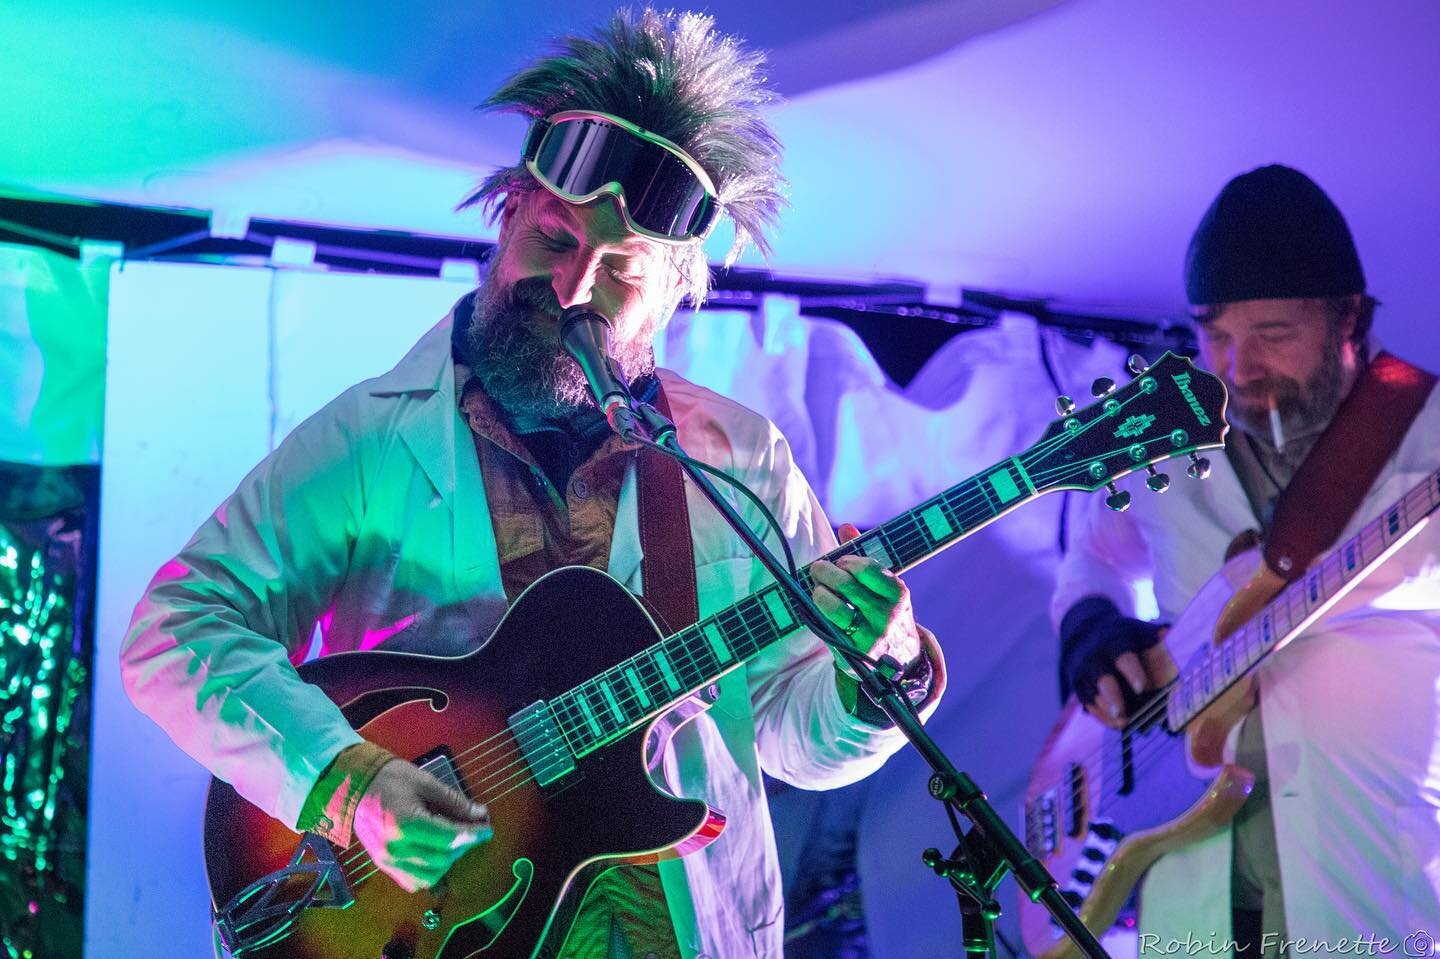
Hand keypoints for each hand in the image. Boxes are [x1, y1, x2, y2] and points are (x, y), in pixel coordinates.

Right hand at [353, 759, 492, 892]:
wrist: (355, 786)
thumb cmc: (391, 779)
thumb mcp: (426, 783)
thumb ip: (454, 802)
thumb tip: (480, 815)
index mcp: (404, 824)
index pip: (449, 838)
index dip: (473, 834)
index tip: (487, 829)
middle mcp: (395, 848)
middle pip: (442, 858)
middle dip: (463, 845)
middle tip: (473, 829)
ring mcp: (387, 860)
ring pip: (430, 875)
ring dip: (448, 860)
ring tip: (453, 840)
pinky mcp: (384, 866)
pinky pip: (413, 881)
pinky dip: (430, 873)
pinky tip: (436, 854)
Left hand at [809, 523, 921, 666]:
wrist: (902, 657)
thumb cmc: (887, 612)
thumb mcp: (886, 587)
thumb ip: (866, 558)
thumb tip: (845, 528)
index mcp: (897, 594)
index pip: (867, 568)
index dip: (847, 561)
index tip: (840, 561)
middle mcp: (887, 616)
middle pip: (846, 585)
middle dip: (825, 572)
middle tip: (817, 569)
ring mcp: (870, 636)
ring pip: (834, 608)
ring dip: (819, 593)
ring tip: (817, 590)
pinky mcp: (854, 654)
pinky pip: (827, 628)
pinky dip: (819, 615)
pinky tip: (818, 609)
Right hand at [1059, 596, 1165, 728]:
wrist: (1084, 633)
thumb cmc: (1121, 636)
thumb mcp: (1136, 629)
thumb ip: (1155, 634)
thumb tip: (1170, 633)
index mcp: (1114, 643)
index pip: (1123, 658)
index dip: (1132, 672)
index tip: (1142, 687)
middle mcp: (1096, 658)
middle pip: (1102, 679)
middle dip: (1112, 696)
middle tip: (1121, 713)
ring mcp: (1085, 673)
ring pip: (1093, 695)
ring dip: (1107, 711)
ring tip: (1123, 723)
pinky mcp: (1079, 687)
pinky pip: (1088, 703)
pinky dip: (1101, 715)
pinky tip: (1115, 724)